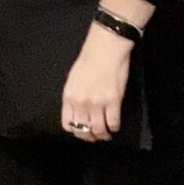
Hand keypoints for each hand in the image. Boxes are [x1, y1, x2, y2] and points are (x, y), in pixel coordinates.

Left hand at [61, 24, 133, 143]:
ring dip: (103, 135)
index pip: (68, 124)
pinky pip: (113, 123)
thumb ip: (74, 96)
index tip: (83, 131)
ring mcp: (97, 103)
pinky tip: (115, 125)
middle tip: (97, 136)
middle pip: (83, 131)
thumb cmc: (89, 59)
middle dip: (90, 137)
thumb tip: (79, 112)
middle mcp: (80, 102)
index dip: (77, 132)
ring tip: (107, 133)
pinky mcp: (113, 101)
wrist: (105, 47)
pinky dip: (114, 127)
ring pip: (99, 130)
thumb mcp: (74, 79)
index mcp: (69, 96)